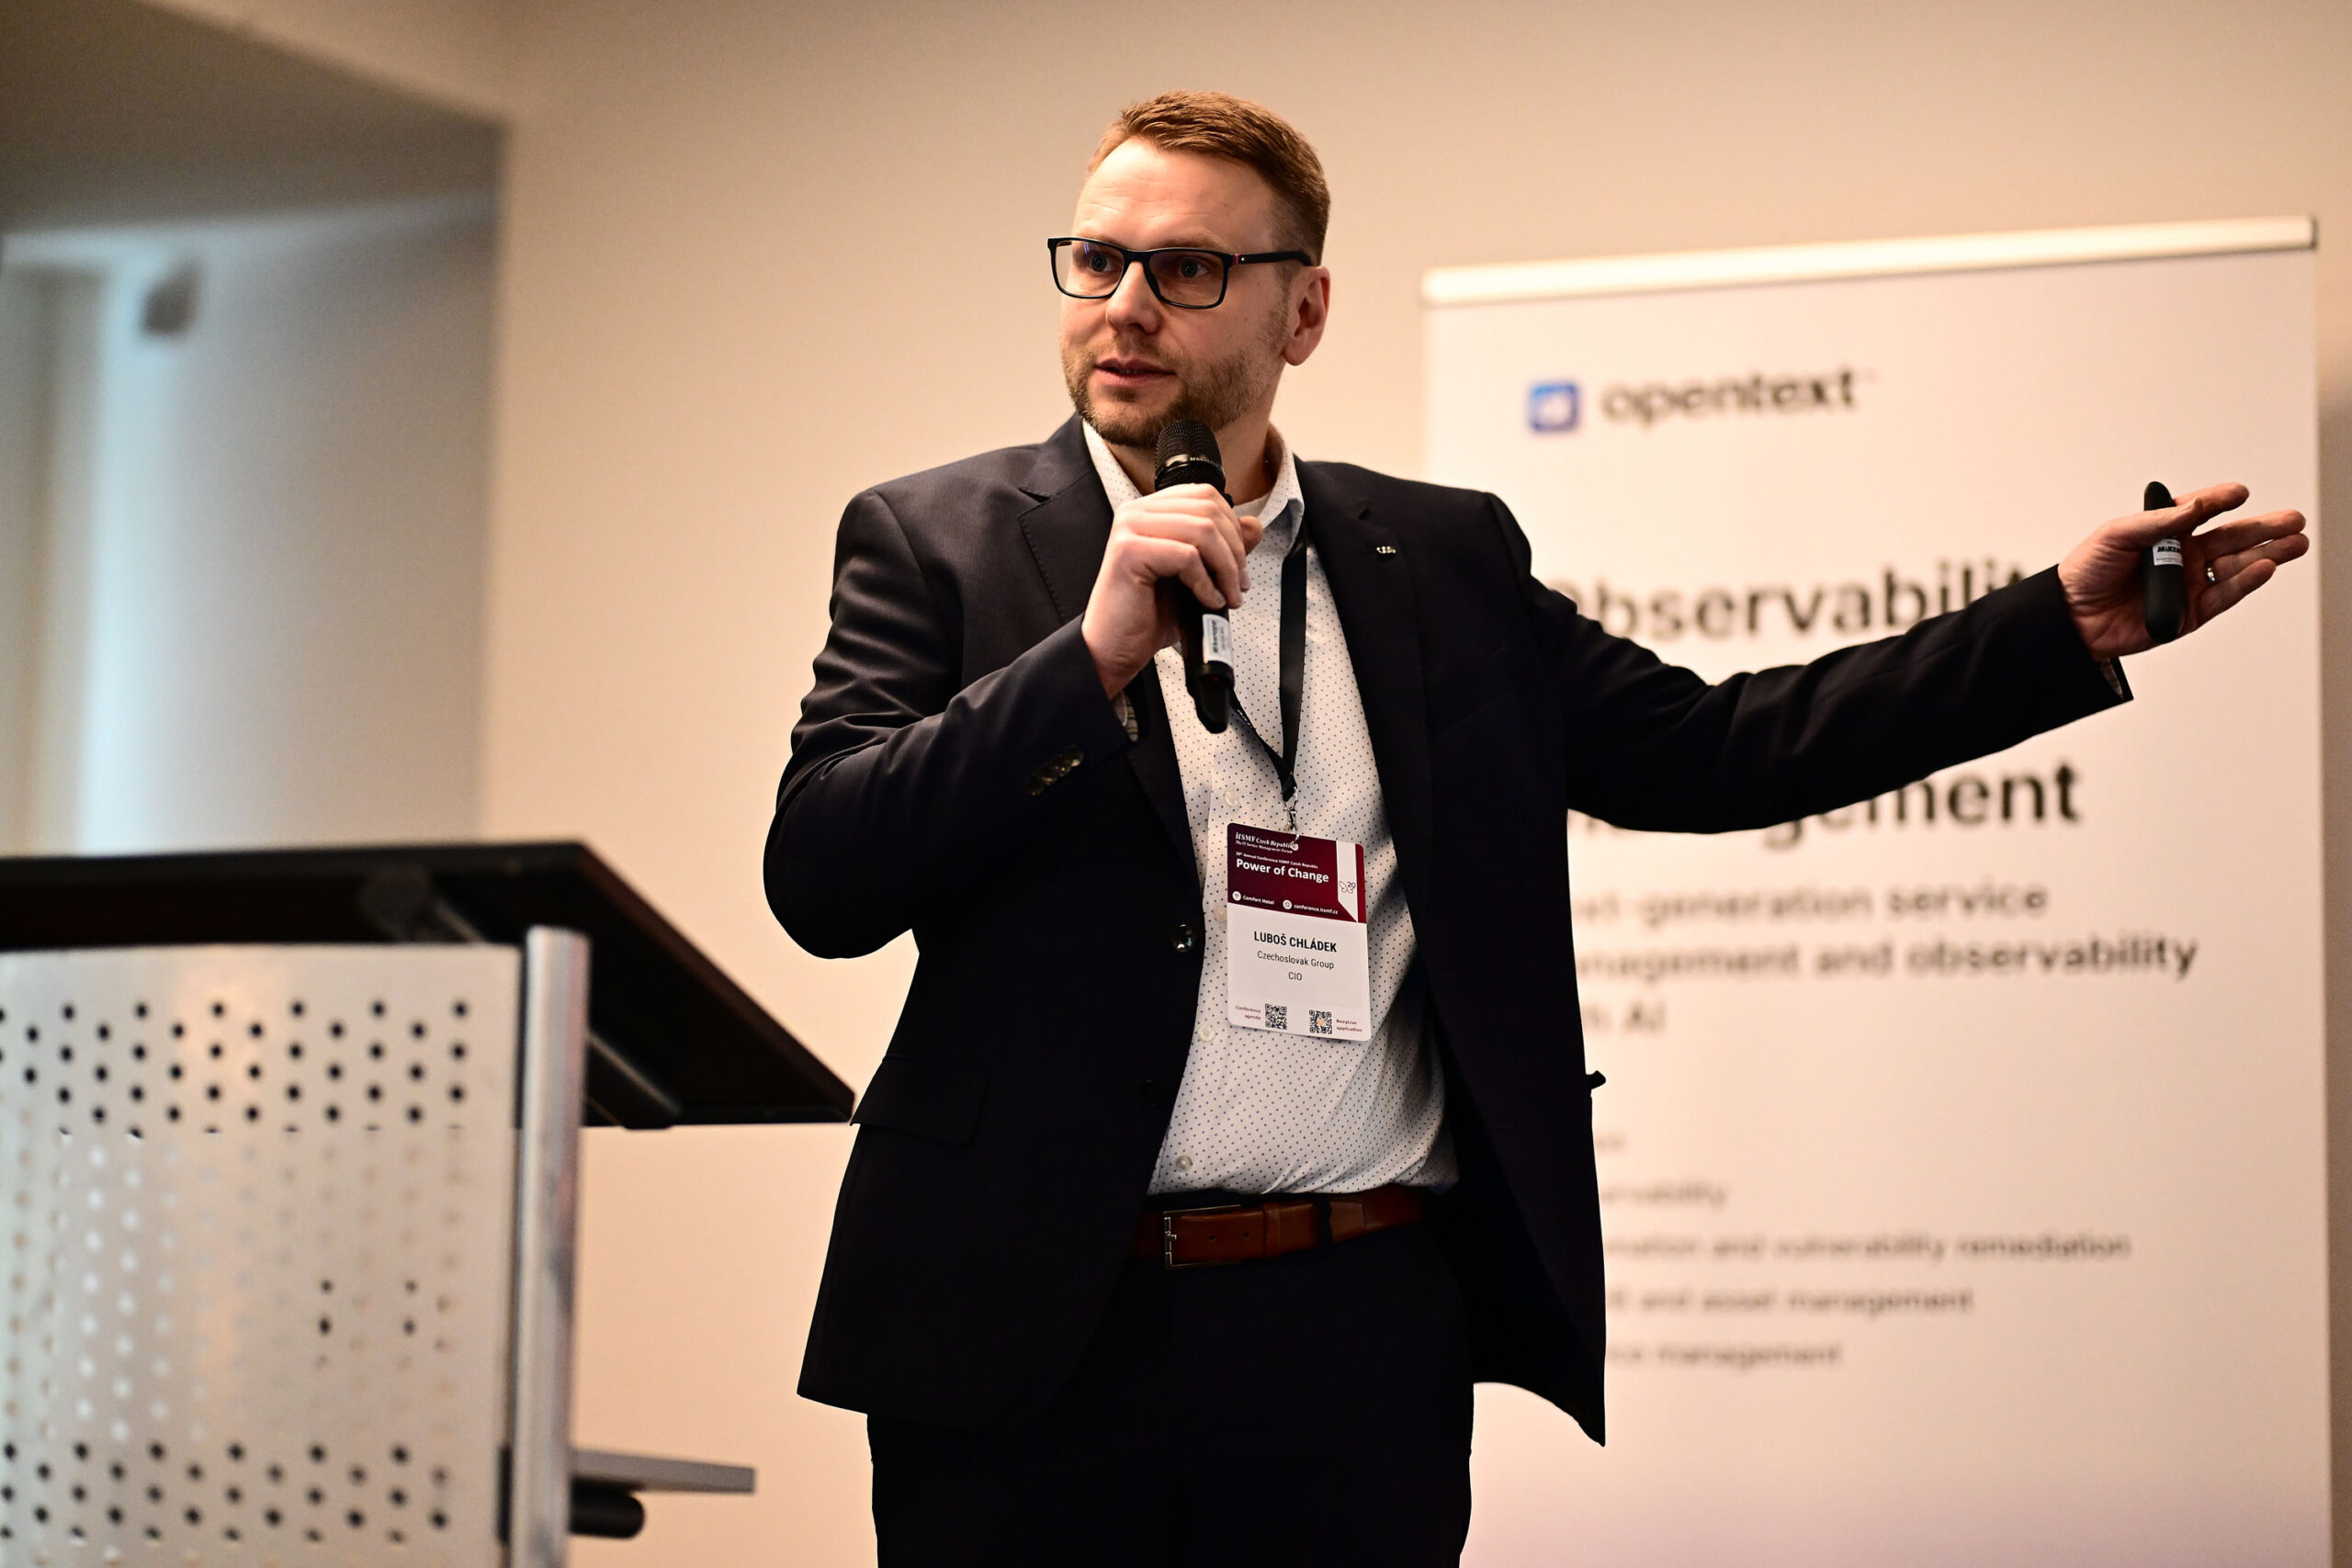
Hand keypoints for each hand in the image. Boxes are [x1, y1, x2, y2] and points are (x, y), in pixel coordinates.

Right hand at [1081, 484, 1263, 696]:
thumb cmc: (1149, 614)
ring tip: (1227, 596)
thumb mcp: (1198, 576)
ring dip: (1225, 568)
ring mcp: (1130, 528)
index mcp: (1152, 510)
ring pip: (1203, 531)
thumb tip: (1254, 525)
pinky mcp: (1128, 551)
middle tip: (1238, 586)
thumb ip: (1224, 548)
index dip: (1233, 528)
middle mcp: (1137, 512)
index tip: (1239, 566)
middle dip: (1234, 551)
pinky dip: (1205, 583)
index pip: (1206, 496)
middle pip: (1208, 510)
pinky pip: (1186, 556)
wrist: (1115, 648)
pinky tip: (1207, 600)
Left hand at [2057, 482, 2306, 658]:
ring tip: (2295, 543)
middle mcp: (2181, 556)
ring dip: (2267, 554)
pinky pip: (2223, 596)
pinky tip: (2264, 567)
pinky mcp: (2190, 613)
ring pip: (2236, 566)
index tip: (2239, 493)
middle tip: (2293, 519)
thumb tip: (2193, 506)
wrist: (2069, 618)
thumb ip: (2155, 522)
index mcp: (2163, 533)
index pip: (2200, 511)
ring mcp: (2189, 584)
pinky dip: (2245, 582)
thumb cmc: (2086, 572)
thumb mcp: (2114, 535)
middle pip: (2231, 539)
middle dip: (2263, 528)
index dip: (2221, 501)